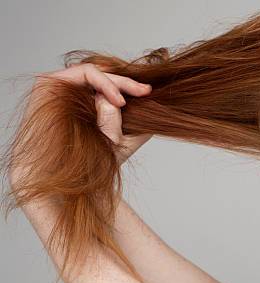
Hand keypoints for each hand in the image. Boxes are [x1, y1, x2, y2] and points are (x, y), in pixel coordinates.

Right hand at [8, 63, 152, 186]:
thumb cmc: (90, 162)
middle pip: (104, 76)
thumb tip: (138, 92)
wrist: (61, 173)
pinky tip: (117, 100)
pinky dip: (104, 82)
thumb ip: (128, 116)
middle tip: (144, 92)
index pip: (110, 86)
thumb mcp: (120, 139)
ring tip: (125, 102)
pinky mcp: (50, 83)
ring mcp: (62, 88)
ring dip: (117, 83)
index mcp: (89, 105)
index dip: (131, 86)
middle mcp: (74, 94)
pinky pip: (84, 72)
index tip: (148, 93)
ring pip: (96, 71)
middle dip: (128, 83)